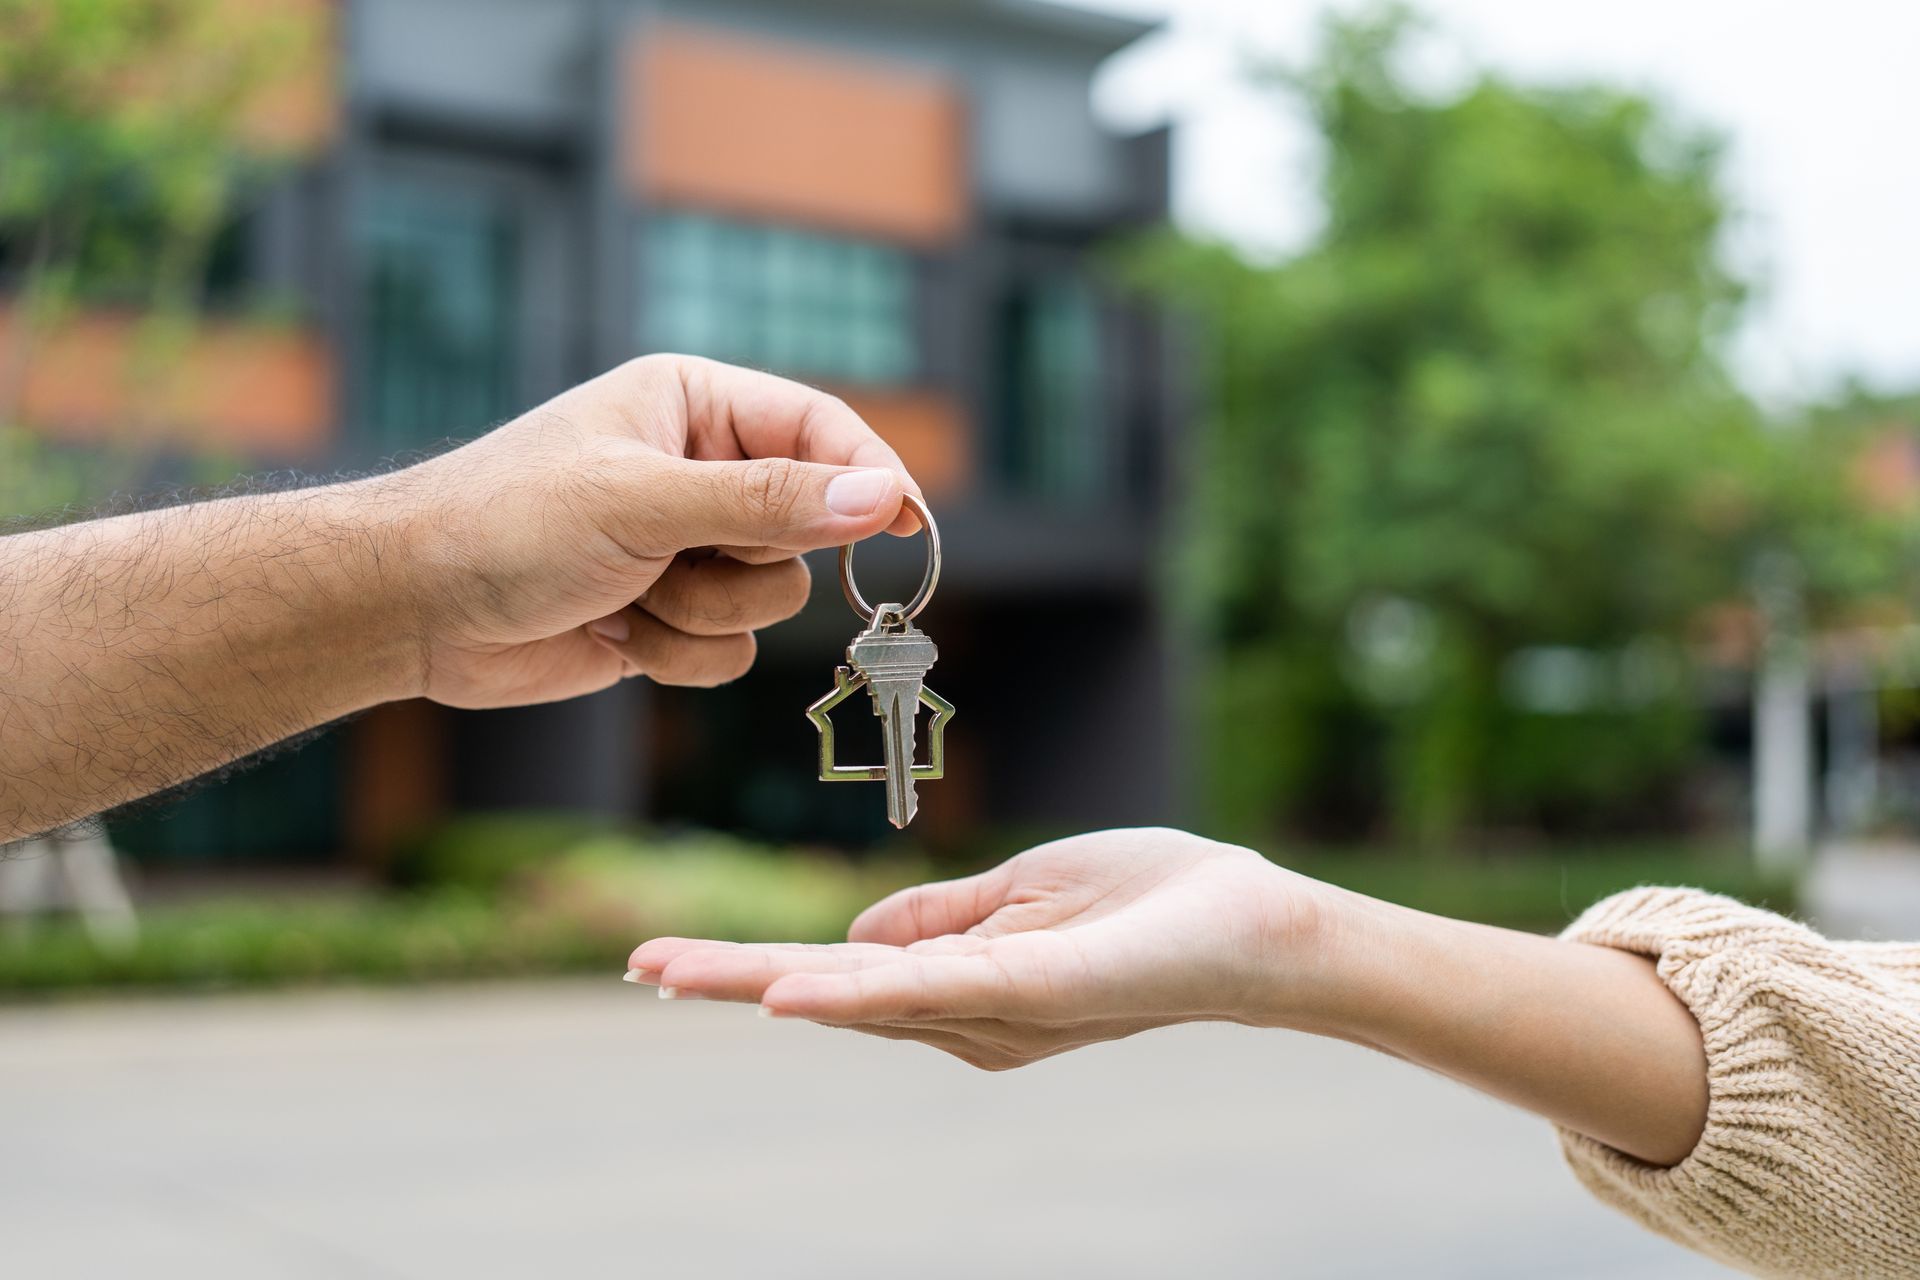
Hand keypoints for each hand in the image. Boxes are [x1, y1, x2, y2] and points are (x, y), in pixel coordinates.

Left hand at [382, 355, 921, 708]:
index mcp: (695, 405)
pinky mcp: (669, 617)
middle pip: (806, 530)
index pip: (822, 429)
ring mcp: (686, 548)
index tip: (905, 525)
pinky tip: (609, 632)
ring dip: (701, 615)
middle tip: (674, 557)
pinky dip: (676, 657)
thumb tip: (880, 498)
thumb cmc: (507, 523)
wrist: (412, 610)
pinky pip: (732, 652)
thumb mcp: (644, 501)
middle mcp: (700, 471)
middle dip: (744, 562)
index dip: (867, 477)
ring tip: (624, 596)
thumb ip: (767, 502)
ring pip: (773, 602)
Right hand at [628, 828, 1332, 1069]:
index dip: (756, 968)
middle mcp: (970, 1016)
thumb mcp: (1025, 894)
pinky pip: (934, 992)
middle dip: (730, 981)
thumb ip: (940, 921)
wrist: (1260, 924)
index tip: (667, 961)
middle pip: (831, 994)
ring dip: (762, 982)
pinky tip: (792, 990)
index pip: (840, 974)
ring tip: (671, 970)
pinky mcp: (1035, 994)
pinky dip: (856, 992)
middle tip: (639, 966)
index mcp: (963, 983)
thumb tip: (851, 939)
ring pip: (861, 995)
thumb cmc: (1153, 902)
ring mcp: (998, 1011)